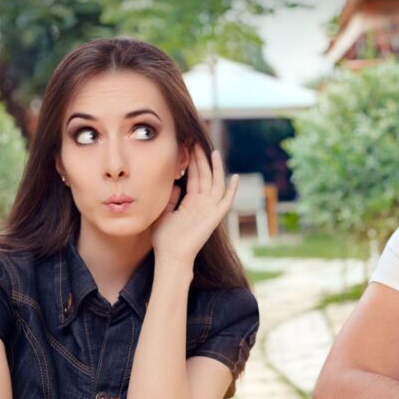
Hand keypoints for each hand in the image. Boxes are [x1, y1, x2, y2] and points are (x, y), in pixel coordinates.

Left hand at [151, 146, 237, 264]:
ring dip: (214, 167)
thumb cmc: (165, 239)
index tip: (186, 147)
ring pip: (215, 183)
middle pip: (204, 176)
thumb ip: (170, 198)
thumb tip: (174, 184)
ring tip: (212, 151)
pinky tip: (234, 176)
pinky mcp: (215, 217)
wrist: (171, 256)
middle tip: (195, 141)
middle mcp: (202, 204)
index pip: (193, 177)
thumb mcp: (164, 213)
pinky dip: (232, 189)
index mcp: (190, 203)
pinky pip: (226, 201)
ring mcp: (210, 210)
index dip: (190, 163)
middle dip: (200, 159)